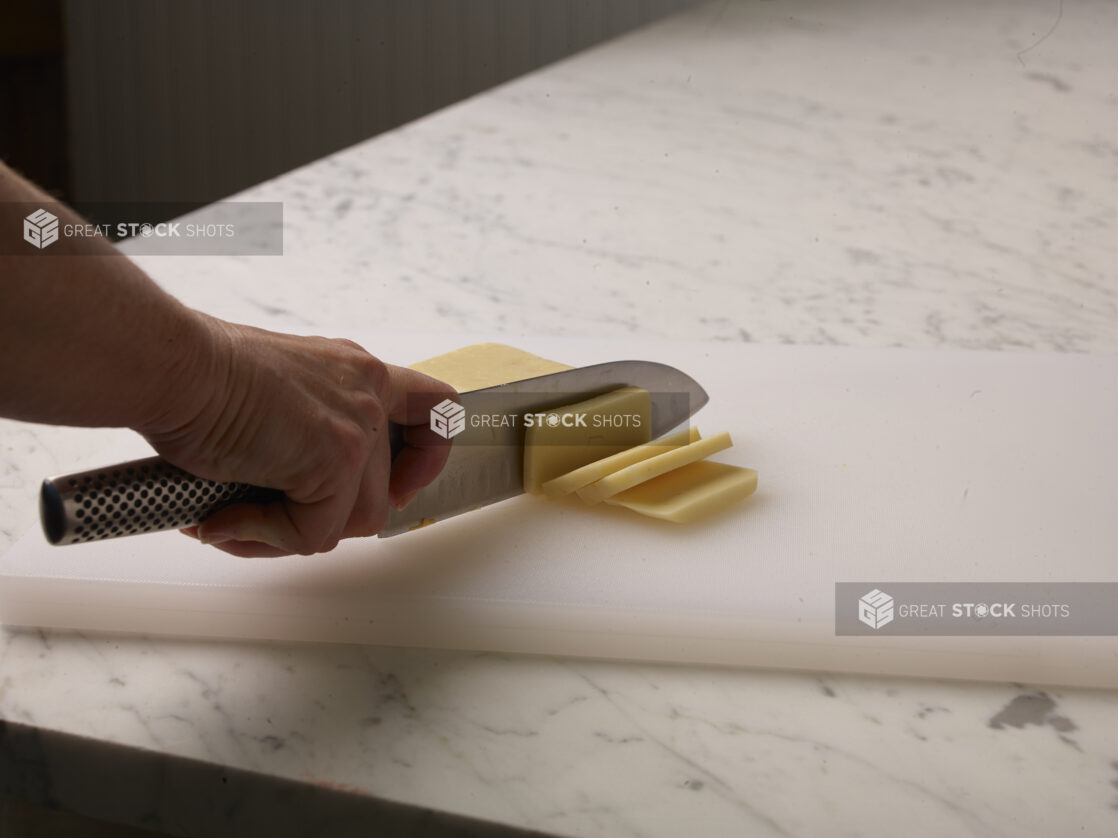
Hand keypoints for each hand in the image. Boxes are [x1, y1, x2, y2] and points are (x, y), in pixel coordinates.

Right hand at [138, 316, 454, 556]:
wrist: (172, 369)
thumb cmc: (198, 377)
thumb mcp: (274, 396)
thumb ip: (304, 436)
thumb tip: (289, 504)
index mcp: (356, 371)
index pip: (432, 411)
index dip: (425, 458)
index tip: (401, 489)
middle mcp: (368, 393)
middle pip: (381, 491)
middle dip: (324, 519)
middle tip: (263, 520)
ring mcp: (357, 429)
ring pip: (352, 521)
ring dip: (290, 534)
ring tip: (232, 519)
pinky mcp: (336, 462)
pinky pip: (315, 535)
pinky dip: (266, 539)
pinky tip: (222, 519)